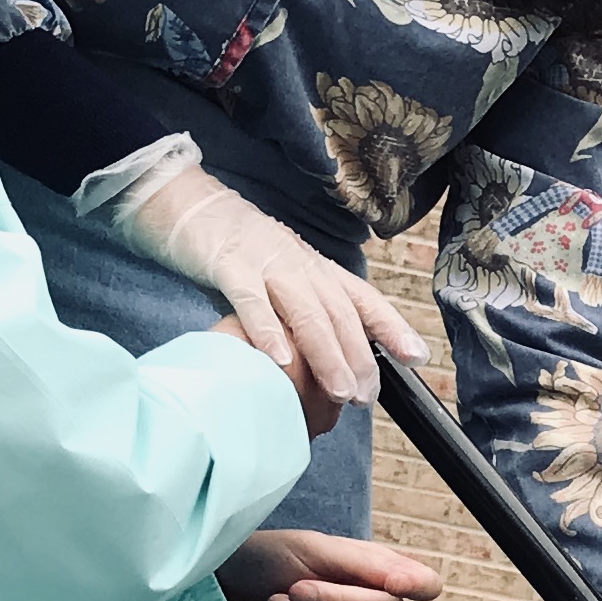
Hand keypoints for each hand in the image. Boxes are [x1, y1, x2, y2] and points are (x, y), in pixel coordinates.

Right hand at [86, 140, 423, 435]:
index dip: (390, 326)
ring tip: (338, 391)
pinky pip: (252, 300)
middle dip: (359, 356)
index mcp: (315, 269)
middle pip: (339, 312)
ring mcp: (266, 263)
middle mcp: (300, 265)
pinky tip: (280, 360)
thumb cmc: (236, 251)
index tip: (415, 356)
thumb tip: (325, 361)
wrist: (186, 204)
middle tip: (366, 396)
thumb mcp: (279, 279)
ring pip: (306, 310)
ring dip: (326, 353)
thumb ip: (301, 312)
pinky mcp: (228, 265)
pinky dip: (268, 331)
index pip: (362, 298)